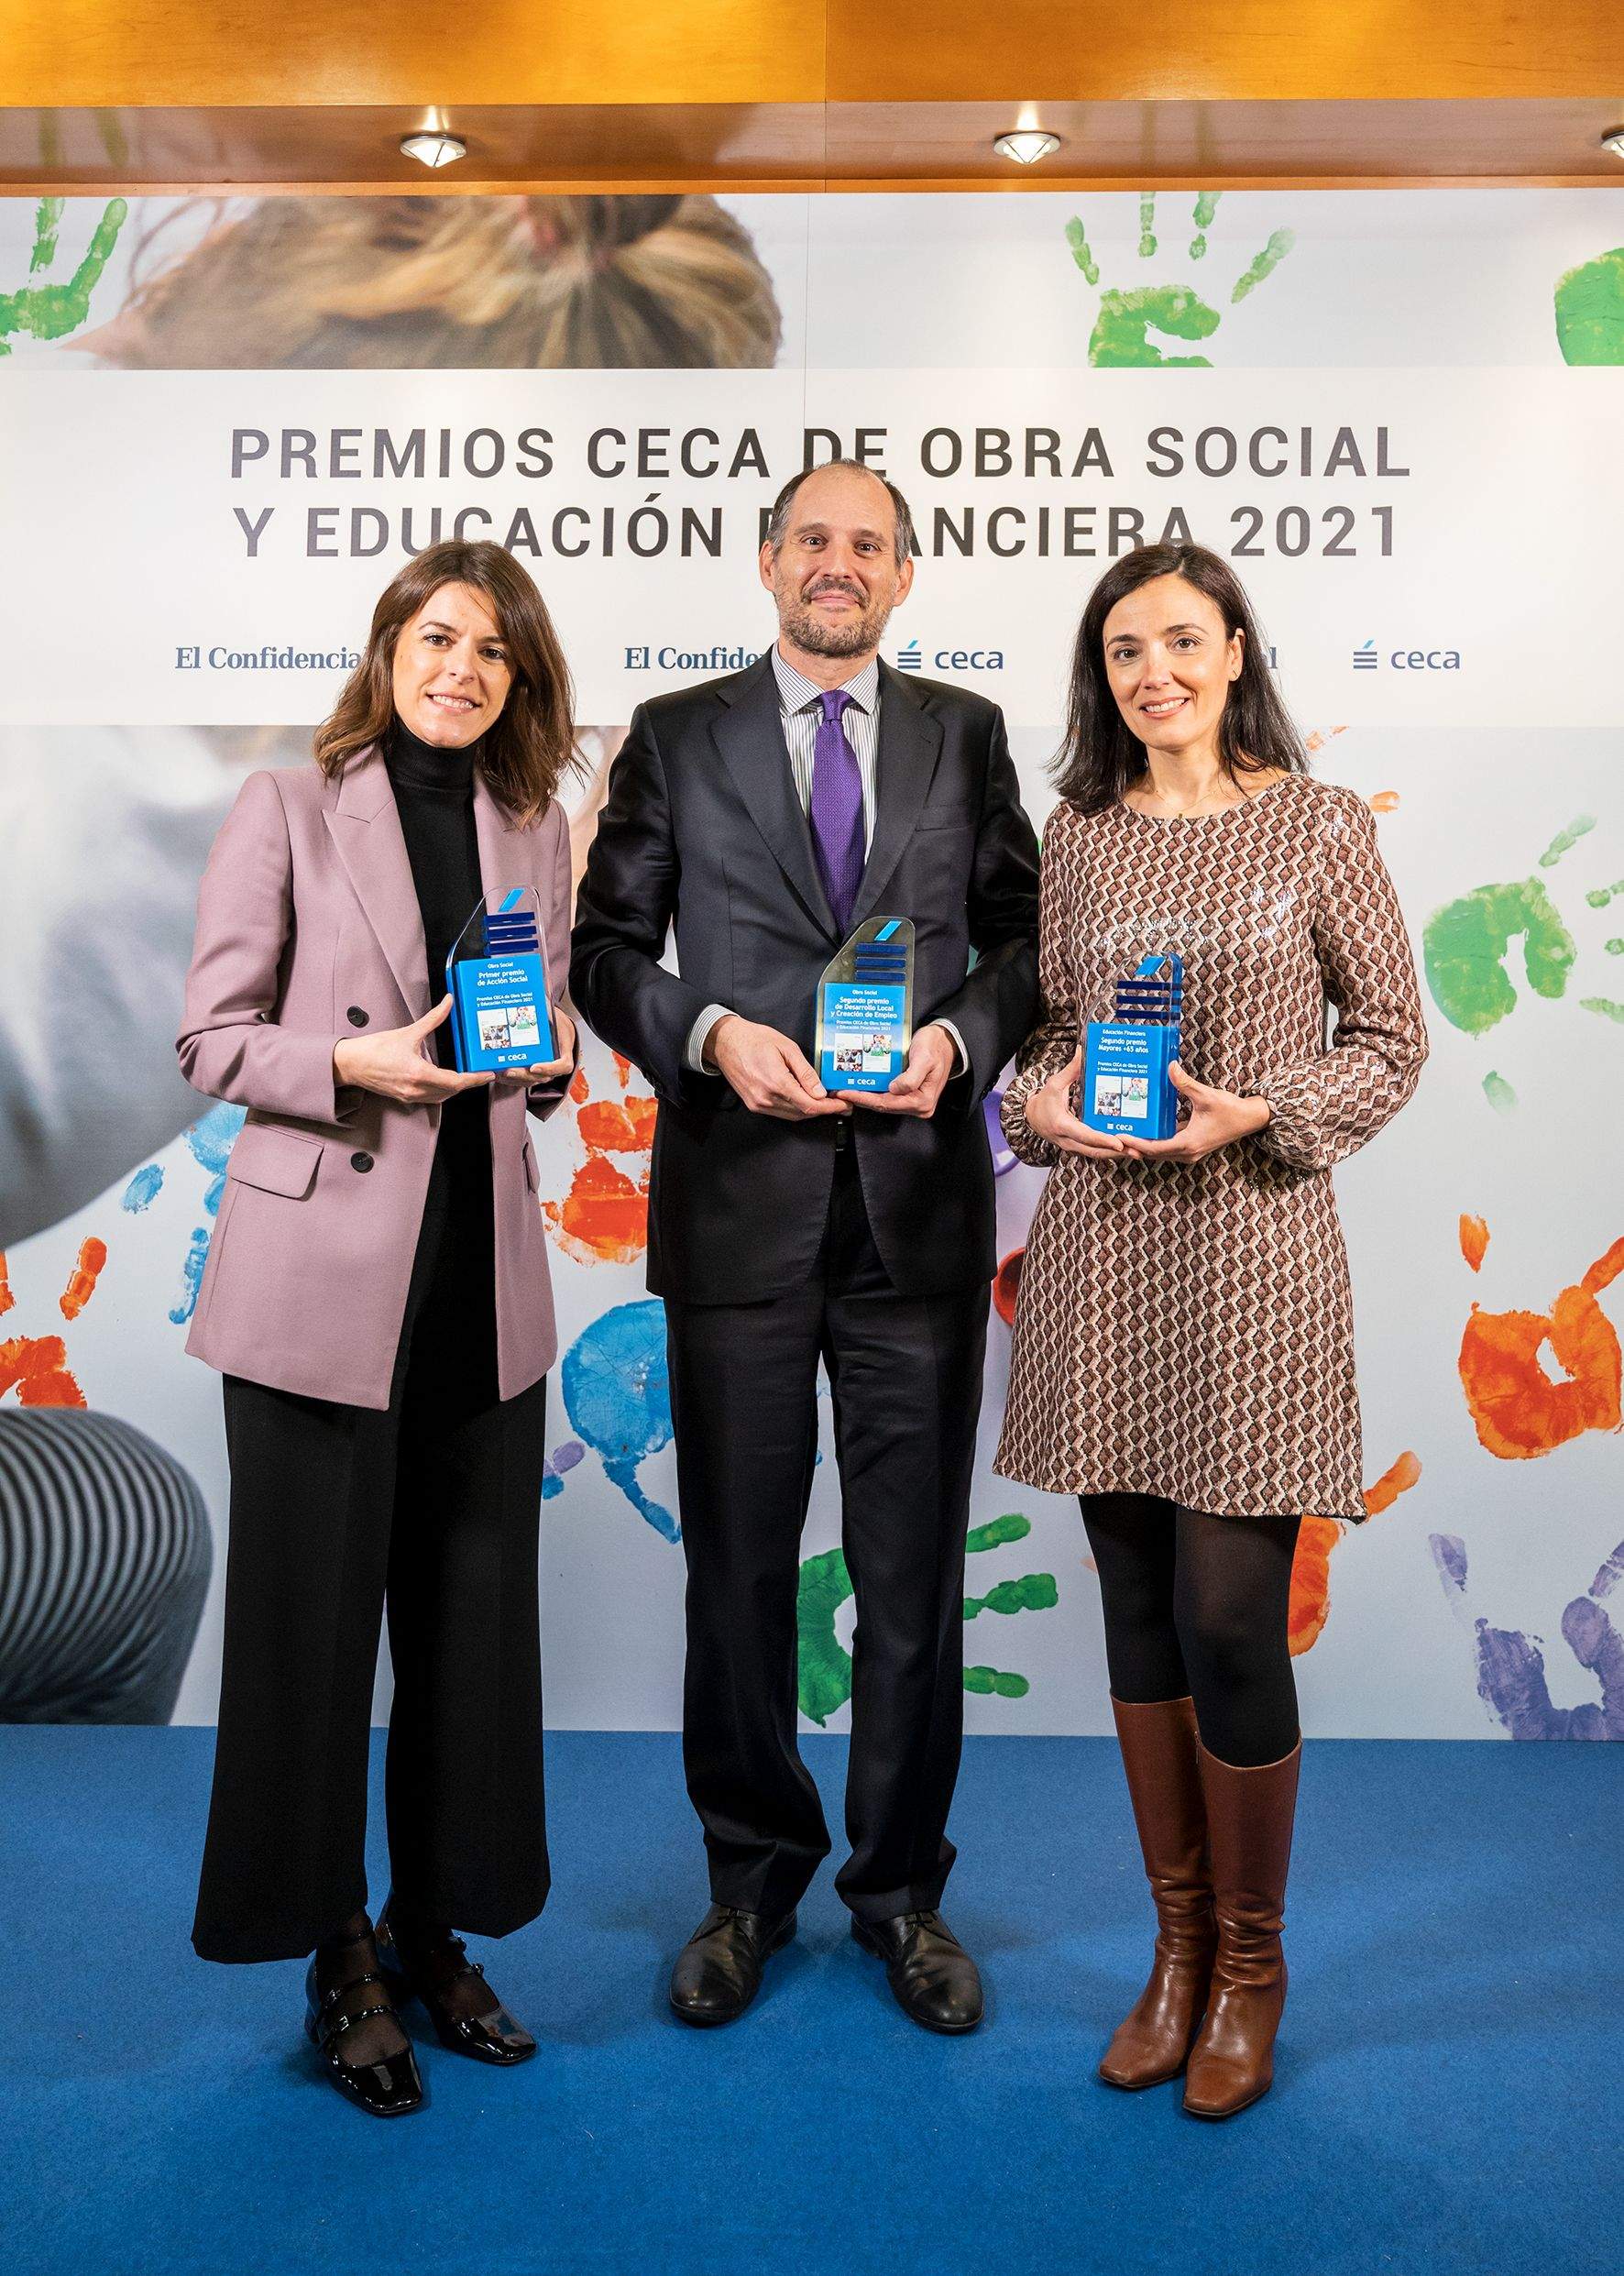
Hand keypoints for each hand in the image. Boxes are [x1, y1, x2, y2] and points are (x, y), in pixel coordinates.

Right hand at [332, 995, 492, 1104]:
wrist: (350, 1064)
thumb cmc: (374, 1049)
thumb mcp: (408, 1032)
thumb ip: (433, 1018)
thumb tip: (448, 1002)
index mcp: (419, 1073)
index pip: (455, 1082)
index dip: (474, 1079)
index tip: (487, 1074)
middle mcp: (416, 1089)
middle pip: (452, 1091)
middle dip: (468, 1083)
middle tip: (480, 1072)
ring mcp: (410, 1096)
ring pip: (442, 1097)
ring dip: (454, 1088)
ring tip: (466, 1076)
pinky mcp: (404, 1097)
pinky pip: (430, 1099)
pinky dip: (441, 1091)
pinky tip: (443, 1080)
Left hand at [494, 1006, 576, 1085]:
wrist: (557, 1027)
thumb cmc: (556, 1022)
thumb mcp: (554, 1014)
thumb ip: (547, 1009)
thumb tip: (537, 996)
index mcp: (565, 1052)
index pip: (563, 1066)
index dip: (549, 1068)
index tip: (534, 1066)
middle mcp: (555, 1064)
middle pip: (542, 1077)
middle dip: (524, 1075)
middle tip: (509, 1070)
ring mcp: (544, 1070)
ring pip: (531, 1080)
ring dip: (514, 1079)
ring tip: (498, 1072)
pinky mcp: (533, 1071)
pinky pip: (523, 1079)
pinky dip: (510, 1079)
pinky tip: (497, 1073)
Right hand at [705, 1014, 849, 1120]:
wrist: (726, 1043)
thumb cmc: (755, 1039)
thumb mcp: (787, 1048)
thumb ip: (805, 1072)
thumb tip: (821, 1092)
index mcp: (776, 1082)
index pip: (810, 1105)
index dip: (830, 1108)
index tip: (844, 1105)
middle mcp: (766, 1098)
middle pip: (803, 1113)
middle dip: (824, 1110)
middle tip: (840, 1103)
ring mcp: (758, 1104)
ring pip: (793, 1116)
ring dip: (811, 1111)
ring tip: (826, 1102)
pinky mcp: (754, 1105)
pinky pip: (781, 1113)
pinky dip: (796, 1109)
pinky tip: (805, 1100)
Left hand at [837, 1024, 956, 1118]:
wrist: (943, 1041)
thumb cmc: (935, 1047)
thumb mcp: (924, 1059)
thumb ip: (911, 1077)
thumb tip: (894, 1089)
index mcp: (922, 1101)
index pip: (887, 1104)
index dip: (865, 1099)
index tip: (847, 1092)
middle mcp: (917, 1105)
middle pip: (883, 1105)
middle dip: (861, 1099)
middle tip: (840, 1092)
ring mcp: (913, 1101)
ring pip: (883, 1102)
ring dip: (865, 1096)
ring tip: (846, 1088)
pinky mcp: (908, 1094)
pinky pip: (887, 1095)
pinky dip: (873, 1091)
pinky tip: (860, 1085)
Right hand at [1021, 1047, 1129, 1157]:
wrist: (1032, 1118)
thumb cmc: (1043, 1102)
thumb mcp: (1054, 1084)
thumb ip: (1071, 1070)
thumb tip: (1082, 1051)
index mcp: (1062, 1125)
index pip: (1084, 1135)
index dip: (1102, 1139)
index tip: (1119, 1142)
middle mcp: (1068, 1140)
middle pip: (1095, 1151)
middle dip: (1117, 1152)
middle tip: (1137, 1150)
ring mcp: (1074, 1147)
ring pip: (1097, 1154)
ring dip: (1117, 1155)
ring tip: (1138, 1151)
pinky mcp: (1079, 1147)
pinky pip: (1096, 1152)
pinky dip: (1111, 1151)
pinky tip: (1127, 1147)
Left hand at [1119, 1061, 1269, 1161]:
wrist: (1250, 1119)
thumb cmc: (1231, 1109)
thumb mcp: (1206, 1095)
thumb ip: (1186, 1083)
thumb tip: (1170, 1067)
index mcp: (1189, 1143)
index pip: (1155, 1148)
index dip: (1136, 1143)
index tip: (1120, 1137)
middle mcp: (1188, 1152)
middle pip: (1154, 1154)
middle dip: (1134, 1146)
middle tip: (1113, 1136)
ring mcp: (1190, 1152)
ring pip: (1160, 1152)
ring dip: (1143, 1146)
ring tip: (1123, 1134)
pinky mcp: (1192, 1147)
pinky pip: (1168, 1147)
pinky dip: (1155, 1142)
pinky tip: (1144, 1130)